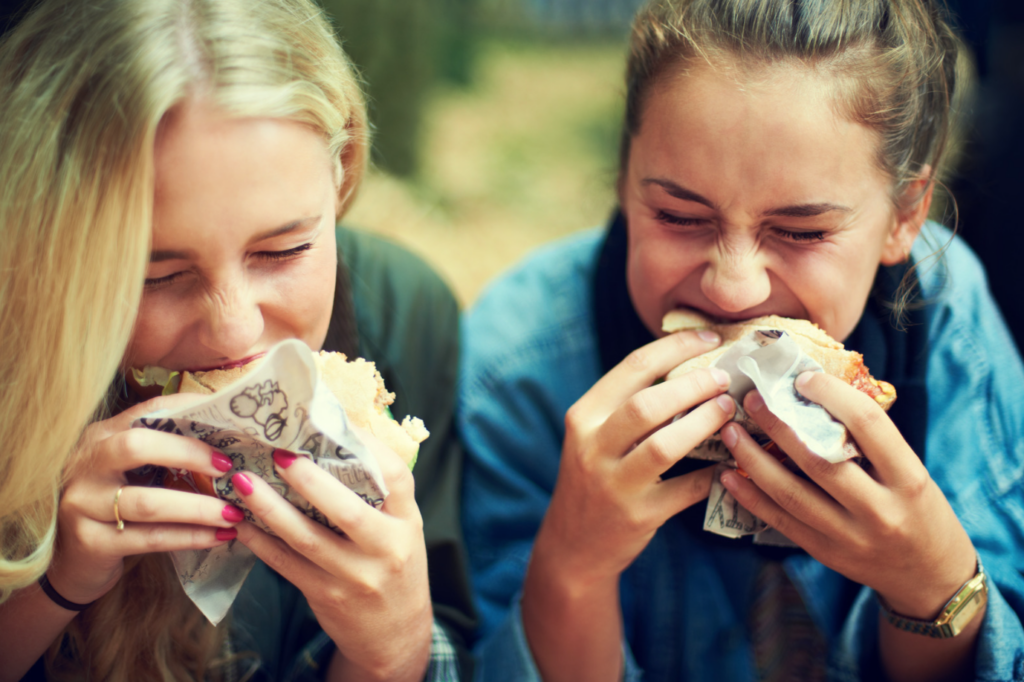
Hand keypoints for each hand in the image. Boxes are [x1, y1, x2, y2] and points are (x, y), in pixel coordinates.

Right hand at [51, 394, 243, 605]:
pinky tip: (218, 537)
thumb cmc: (117, 507)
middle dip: (190, 453)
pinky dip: (190, 537)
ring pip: (149, 502)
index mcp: (102, 436)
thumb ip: (166, 453)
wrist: (74, 561)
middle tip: (229, 467)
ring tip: (235, 513)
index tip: (229, 422)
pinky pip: (150, 538)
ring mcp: (83, 504)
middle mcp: (86, 464)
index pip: (148, 412)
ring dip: (199, 507)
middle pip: (137, 446)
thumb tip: (228, 444)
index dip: (189, 411)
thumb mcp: (133, 471)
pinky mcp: (91, 542)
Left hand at [232, 428, 431, 681]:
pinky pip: (286, 564)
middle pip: (346, 510)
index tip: (336, 422)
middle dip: (309, 480)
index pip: (397, 477)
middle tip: (278, 452)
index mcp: (407, 523)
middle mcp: (385, 549)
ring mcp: (355, 576)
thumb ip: (380, 492)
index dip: (369, 446)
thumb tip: (340, 436)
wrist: (394, 634)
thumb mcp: (400, 528)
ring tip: (243, 481)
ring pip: (307, 538)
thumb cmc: (392, 565)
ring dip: (271, 508)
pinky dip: (261, 541)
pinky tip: (241, 521)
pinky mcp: (326, 595)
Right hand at [534, 329, 733, 591]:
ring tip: (728, 410)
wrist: (571, 546)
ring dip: (703, 423)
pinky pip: (685, 490)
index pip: (631, 368)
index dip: (675, 347)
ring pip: (664, 445)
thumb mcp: (594, 436)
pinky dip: (711, 474)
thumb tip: (688, 364)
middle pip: (647, 404)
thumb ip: (626, 404)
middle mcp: (593, 447)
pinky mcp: (637, 515)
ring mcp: (614, 484)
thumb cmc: (594, 479)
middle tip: (723, 378)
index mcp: (583, 417)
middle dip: (693, 385)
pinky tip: (730, 461)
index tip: (709, 338)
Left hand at [720, 372, 976, 618]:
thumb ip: (871, 442)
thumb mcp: (910, 472)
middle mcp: (880, 510)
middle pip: (819, 459)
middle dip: (779, 425)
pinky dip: (750, 497)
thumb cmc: (918, 509)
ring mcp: (850, 536)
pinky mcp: (825, 553)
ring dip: (753, 459)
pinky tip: (728, 475)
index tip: (802, 379)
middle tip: (752, 399)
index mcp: (908, 479)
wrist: (931, 575)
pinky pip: (780, 521)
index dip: (832, 395)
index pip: (868, 425)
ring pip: (791, 493)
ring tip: (730, 433)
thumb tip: (816, 395)